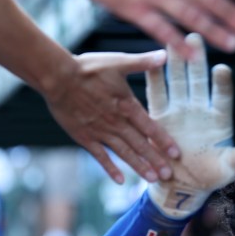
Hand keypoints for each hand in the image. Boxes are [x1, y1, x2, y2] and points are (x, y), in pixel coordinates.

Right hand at [44, 49, 180, 184]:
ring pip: (124, 153)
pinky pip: (100, 156)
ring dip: (139, 166)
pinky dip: (110, 168)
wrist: (57, 77)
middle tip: (169, 176)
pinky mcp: (84, 137)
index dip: (164, 141)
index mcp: (126, 105)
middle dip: (155, 160)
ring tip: (152, 180)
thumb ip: (143, 62)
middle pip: (140, 144)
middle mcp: (116, 122)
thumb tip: (165, 55)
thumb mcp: (118, 62)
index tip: (176, 154)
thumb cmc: (89, 67)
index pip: (150, 127)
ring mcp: (100, 131)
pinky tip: (120, 180)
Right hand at [146, 33, 234, 217]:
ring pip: (176, 82)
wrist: (184, 184)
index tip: (221, 69)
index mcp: (220, 119)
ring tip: (171, 41)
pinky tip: (148, 63)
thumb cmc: (210, 175)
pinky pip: (156, 96)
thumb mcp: (225, 170)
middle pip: (198, 80)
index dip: (222, 84)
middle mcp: (199, 110)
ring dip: (174, 62)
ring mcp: (179, 111)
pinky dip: (153, 80)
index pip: (222, 96)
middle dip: (197, 59)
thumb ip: (234, 160)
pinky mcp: (159, 118)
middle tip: (195, 37)